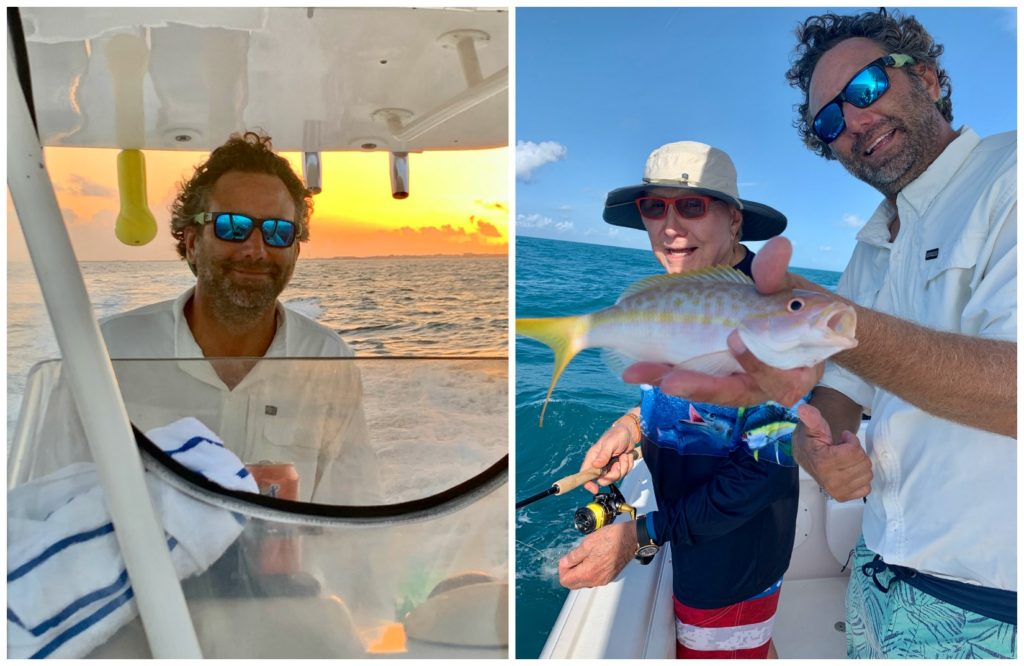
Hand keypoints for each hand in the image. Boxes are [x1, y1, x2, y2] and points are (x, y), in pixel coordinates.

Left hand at [558, 521, 636, 588]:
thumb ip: (573, 556)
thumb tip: (564, 563)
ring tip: (582, 557)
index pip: (566, 581)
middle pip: (573, 584)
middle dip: (568, 573)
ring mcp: (603, 580)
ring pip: (583, 582)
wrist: (630, 539)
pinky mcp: (609, 577)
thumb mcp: (587, 544)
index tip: (565, 560)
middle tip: (571, 559)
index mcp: (588, 573)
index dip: (562, 570)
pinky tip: (590, 559)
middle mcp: (595, 580)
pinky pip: (593, 579)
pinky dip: (587, 572)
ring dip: (578, 573)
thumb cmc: (611, 539)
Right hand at [581, 414, 638, 493]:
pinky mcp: (618, 467)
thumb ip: (603, 455)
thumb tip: (595, 465)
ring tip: (623, 455)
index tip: (594, 489)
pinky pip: (624, 473)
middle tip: (617, 464)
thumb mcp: (610, 443)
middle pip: (603, 480)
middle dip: (613, 474)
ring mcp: (609, 467)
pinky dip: (628, 465)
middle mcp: (600, 464)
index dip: (587, 483)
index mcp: (593, 457)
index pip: (585, 474)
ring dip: (623, 467)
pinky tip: (626, 456)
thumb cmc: (617, 434)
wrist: (630, 433)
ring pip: (615, 478)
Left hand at [622, 237, 824, 406]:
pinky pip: (684, 376)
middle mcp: (760, 384)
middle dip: (699, 384)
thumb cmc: (789, 306)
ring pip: (701, 386)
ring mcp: (730, 381)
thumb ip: (777, 275)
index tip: (735, 339)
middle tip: (670, 379)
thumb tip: (780, 246)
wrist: (778, 318)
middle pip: (731, 392)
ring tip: (636, 372)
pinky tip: (635, 366)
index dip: (756, 364)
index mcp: (793, 372)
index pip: (779, 381)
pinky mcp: (706, 375)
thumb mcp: (785, 289)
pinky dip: (661, 370)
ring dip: (668, 378)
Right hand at [793, 403, 871, 500]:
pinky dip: (860, 478)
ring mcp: (837, 490)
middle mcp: (830, 481)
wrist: (806, 456)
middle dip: (857, 452)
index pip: (854, 451)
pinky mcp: (843, 497)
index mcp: (823, 463)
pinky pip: (866, 488)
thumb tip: (804, 408)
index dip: (851, 441)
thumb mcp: (813, 427)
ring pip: (867, 474)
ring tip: (846, 459)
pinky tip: (849, 471)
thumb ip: (811, 418)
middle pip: (863, 462)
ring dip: (860, 464)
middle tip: (844, 449)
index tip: (842, 438)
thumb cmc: (813, 440)